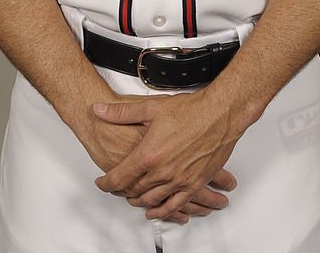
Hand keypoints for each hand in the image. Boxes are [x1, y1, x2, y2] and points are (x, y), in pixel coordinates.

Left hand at [92, 90, 239, 220]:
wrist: (219, 114)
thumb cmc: (190, 110)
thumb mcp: (150, 107)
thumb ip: (121, 112)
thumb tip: (100, 110)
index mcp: (149, 154)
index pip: (119, 177)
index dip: (106, 183)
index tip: (101, 183)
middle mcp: (162, 172)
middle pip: (134, 191)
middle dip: (122, 191)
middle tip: (116, 188)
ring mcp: (179, 181)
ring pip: (152, 200)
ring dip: (139, 202)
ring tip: (132, 198)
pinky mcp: (194, 184)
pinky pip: (175, 206)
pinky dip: (163, 212)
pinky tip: (157, 211)